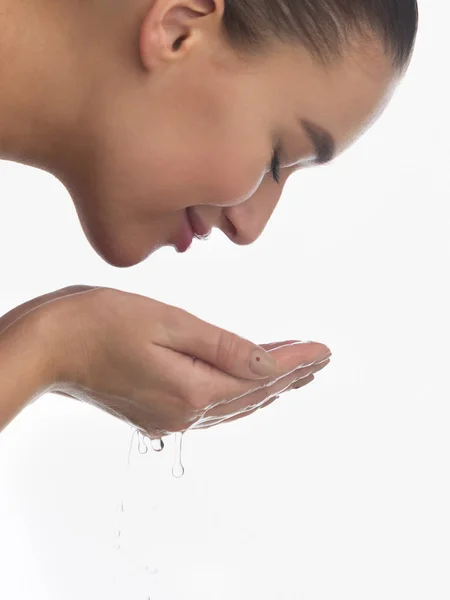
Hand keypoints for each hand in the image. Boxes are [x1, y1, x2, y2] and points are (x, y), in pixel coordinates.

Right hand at [31, 287, 331, 436]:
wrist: (50, 347)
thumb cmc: (102, 322)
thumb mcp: (168, 323)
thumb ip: (221, 346)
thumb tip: (266, 362)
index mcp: (192, 389)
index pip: (259, 374)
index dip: (295, 360)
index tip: (324, 349)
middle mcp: (185, 412)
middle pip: (252, 394)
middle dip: (289, 375)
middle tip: (320, 360)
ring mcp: (170, 417)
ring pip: (234, 403)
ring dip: (267, 387)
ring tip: (297, 373)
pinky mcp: (157, 413)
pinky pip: (212, 406)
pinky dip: (238, 392)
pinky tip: (248, 384)